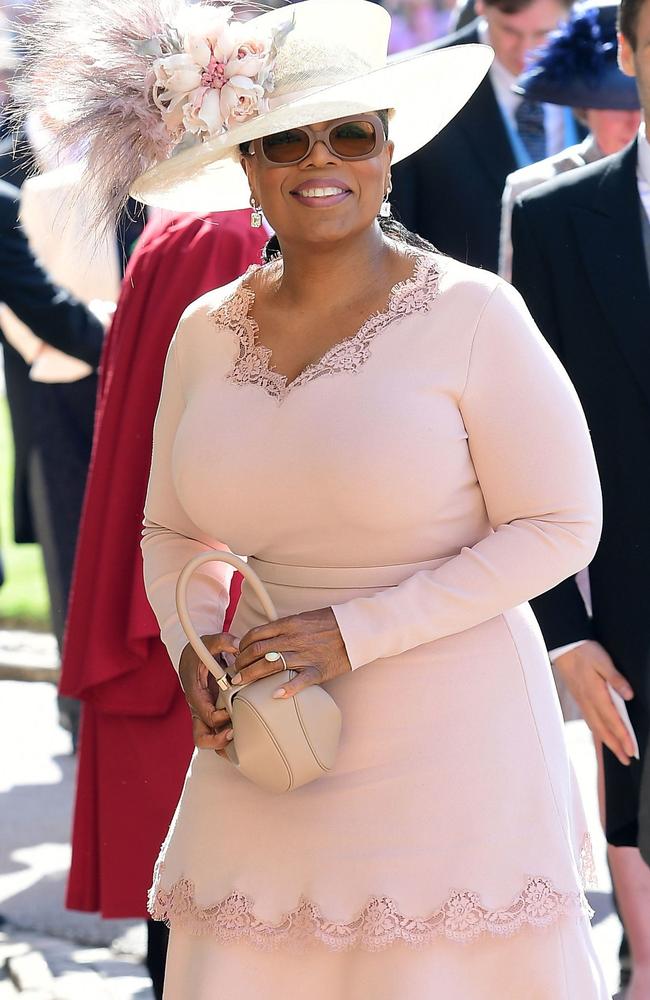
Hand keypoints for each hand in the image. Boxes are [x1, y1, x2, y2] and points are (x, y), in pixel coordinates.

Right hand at [178, 633, 238, 752]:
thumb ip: (222, 641)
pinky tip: (245, 736)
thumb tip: (238, 646)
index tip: (231, 711)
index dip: (219, 717)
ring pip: (210, 739)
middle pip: (202, 737)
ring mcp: (205, 713)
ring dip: (223, 744)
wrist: (192, 656)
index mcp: (195, 693)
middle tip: (235, 733)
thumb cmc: (199, 651)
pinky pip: (217, 733)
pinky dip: (227, 739)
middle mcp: (199, 708)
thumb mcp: (208, 641)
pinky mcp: (213, 713)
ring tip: (242, 740)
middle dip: (218, 740)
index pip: (205, 714)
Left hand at [232, 607, 351, 698]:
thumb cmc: (331, 623)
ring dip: (251, 675)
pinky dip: (286, 689)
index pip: (255, 634)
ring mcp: (305, 655)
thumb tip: (266, 636)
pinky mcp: (318, 670)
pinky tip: (274, 695)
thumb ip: (285, 627)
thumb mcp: (304, 618)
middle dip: (241, 663)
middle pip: (257, 651)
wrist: (357, 629)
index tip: (237, 654)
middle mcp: (293, 639)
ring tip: (241, 683)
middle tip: (234, 671)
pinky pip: (300, 681)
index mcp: (289, 624)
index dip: (241, 646)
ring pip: (270, 665)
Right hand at [553, 640, 634, 765]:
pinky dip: (597, 732)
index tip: (631, 750)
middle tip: (626, 760)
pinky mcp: (579, 699)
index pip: (612, 720)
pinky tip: (601, 735)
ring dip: (607, 742)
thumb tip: (628, 695)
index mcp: (595, 693)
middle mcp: (587, 701)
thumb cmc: (583, 651)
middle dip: (615, 746)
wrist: (564, 646)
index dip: (623, 736)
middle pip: (603, 729)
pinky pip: (589, 720)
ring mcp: (582, 701)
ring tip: (617, 753)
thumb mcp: (602, 661)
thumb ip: (615, 678)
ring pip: (595, 727)